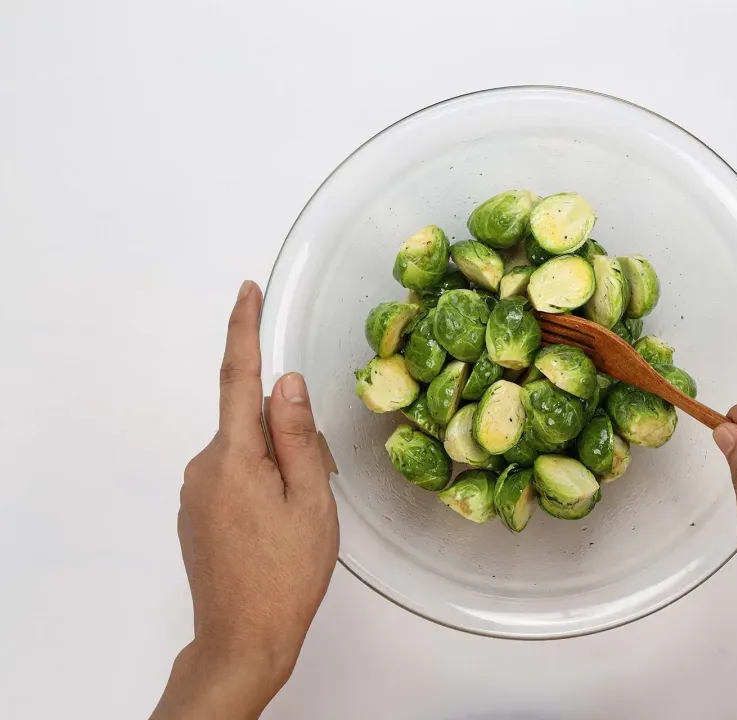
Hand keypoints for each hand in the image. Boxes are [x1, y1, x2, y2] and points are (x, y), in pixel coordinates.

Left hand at [152, 281, 338, 719]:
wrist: (242, 638)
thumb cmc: (286, 575)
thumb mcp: (310, 501)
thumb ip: (297, 436)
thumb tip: (286, 381)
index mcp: (234, 457)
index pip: (238, 379)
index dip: (243, 331)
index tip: (246, 291)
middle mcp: (204, 467)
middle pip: (250, 425)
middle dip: (287, 438)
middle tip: (318, 487)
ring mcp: (194, 492)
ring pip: (245, 455)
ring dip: (276, 469)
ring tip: (299, 520)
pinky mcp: (195, 513)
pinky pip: (232, 479)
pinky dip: (260, 487)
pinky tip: (276, 529)